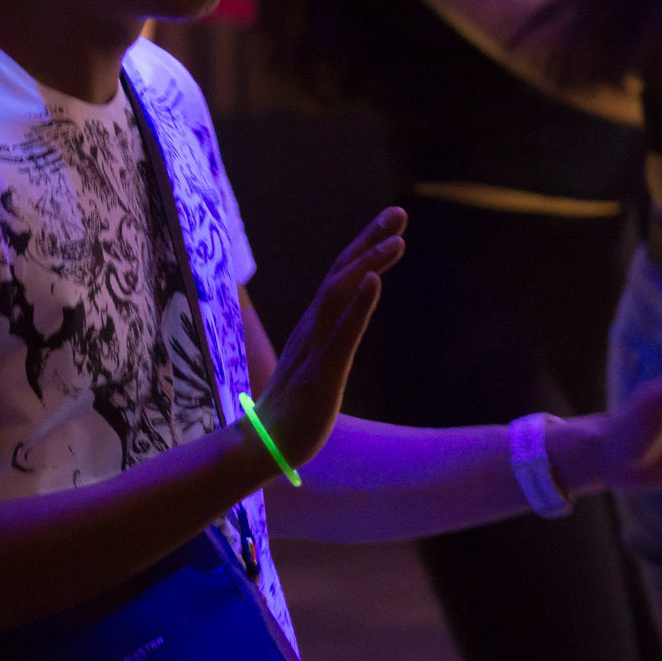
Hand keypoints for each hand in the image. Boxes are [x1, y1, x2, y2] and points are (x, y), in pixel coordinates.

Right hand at [249, 207, 406, 471]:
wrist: (262, 447)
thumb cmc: (292, 410)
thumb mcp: (318, 366)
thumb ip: (328, 341)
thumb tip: (341, 326)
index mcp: (313, 325)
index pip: (341, 276)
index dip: (365, 247)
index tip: (391, 224)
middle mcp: (312, 327)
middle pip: (341, 272)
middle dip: (370, 240)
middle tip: (399, 213)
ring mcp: (315, 347)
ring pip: (341, 293)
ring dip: (369, 263)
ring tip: (397, 240)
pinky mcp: (322, 371)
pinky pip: (342, 331)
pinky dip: (359, 303)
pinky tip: (374, 281)